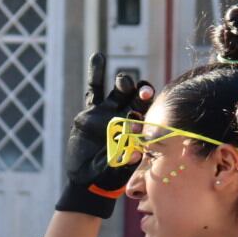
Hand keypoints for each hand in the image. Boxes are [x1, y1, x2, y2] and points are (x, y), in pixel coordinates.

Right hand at [59, 53, 154, 217]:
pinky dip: (96, 73)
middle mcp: (127, 117)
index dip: (150, 104)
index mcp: (138, 130)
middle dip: (139, 91)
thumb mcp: (116, 172)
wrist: (87, 179)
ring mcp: (109, 112)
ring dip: (123, 82)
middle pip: (137, 97)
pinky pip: (95, 90)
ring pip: (119, 90)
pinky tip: (98, 57)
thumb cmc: (108, 178)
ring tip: (123, 80)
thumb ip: (124, 163)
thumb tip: (135, 155)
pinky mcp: (92, 112)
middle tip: (140, 91)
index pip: (148, 112)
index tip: (148, 97)